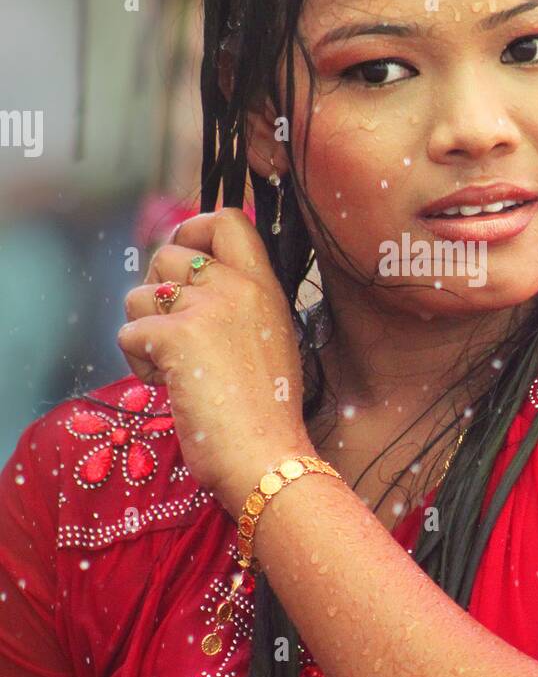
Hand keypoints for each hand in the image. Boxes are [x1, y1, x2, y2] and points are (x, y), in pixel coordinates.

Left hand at [117, 208, 311, 504]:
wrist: (267, 456)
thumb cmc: (265, 412)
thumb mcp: (268, 338)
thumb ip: (235, 303)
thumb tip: (182, 284)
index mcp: (265, 285)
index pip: (227, 219)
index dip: (194, 229)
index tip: (186, 262)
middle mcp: (237, 286)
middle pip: (167, 254)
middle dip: (156, 292)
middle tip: (171, 333)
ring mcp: (207, 308)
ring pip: (140, 293)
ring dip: (144, 331)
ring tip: (175, 368)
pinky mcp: (176, 337)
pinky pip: (129, 332)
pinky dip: (138, 363)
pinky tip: (170, 386)